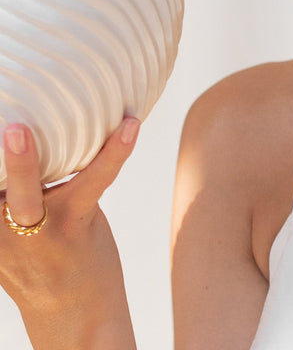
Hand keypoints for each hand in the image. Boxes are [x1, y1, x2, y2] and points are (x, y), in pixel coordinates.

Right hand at [0, 120, 138, 347]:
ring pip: (25, 195)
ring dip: (23, 163)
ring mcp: (35, 232)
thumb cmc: (42, 259)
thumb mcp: (9, 236)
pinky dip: (114, 153)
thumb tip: (14, 140)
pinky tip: (130, 126)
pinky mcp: (74, 225)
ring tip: (20, 130)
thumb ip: (7, 200)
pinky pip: (94, 182)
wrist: (75, 316)